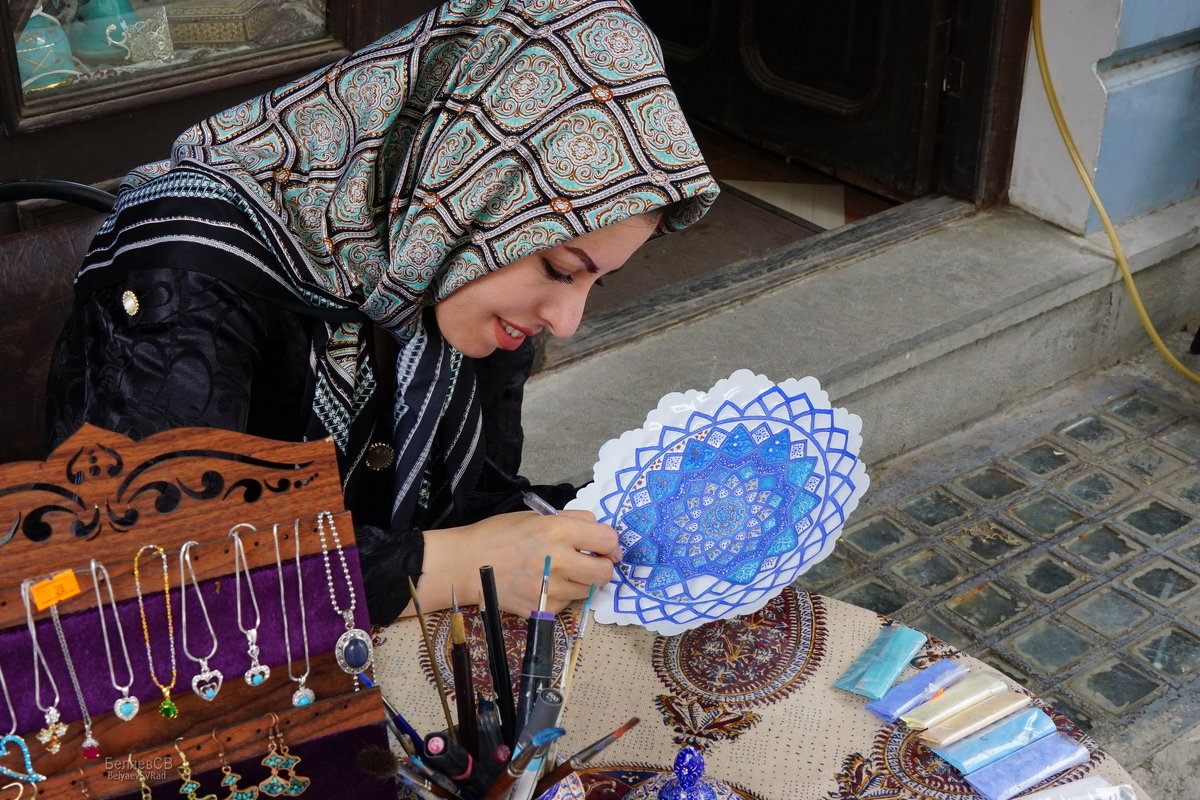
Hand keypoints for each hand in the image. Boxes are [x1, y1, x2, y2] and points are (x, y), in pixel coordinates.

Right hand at [407, 510, 620, 615]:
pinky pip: (567, 603)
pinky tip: (545, 584)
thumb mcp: (535, 516)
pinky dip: (562, 595)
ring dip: (582, 581)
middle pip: (605, 572)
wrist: (467, 564)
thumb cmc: (499, 535)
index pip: (607, 540)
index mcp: (558, 531)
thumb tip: (599, 529)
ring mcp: (550, 588)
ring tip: (562, 572)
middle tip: (591, 563)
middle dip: (603, 567)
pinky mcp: (542, 608)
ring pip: (588, 590)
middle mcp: (558, 560)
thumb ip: (571, 520)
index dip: (610, 544)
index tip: (605, 547)